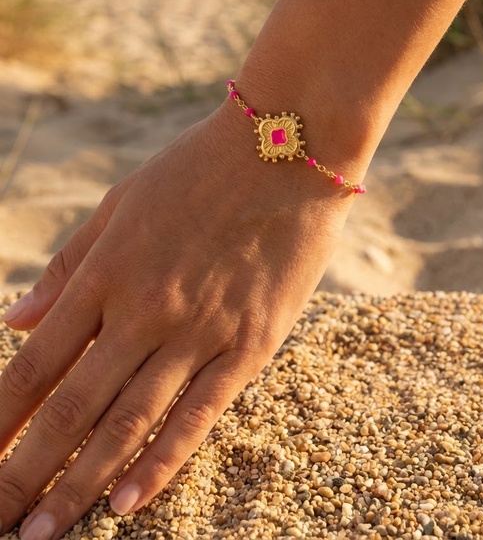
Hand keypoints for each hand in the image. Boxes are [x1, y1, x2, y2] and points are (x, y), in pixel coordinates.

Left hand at [0, 100, 351, 539]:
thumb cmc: (196, 169)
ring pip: (128, 422)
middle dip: (26, 472)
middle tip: (2, 527)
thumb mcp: (120, 203)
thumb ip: (70, 266)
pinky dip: (161, 462)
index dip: (0, 419)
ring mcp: (199, 330)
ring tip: (45, 534)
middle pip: (73, 408)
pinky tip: (126, 504)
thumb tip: (15, 322)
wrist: (286, 148)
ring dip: (80, 483)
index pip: (37, 364)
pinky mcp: (250, 343)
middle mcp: (144, 310)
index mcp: (107, 272)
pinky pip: (199, 413)